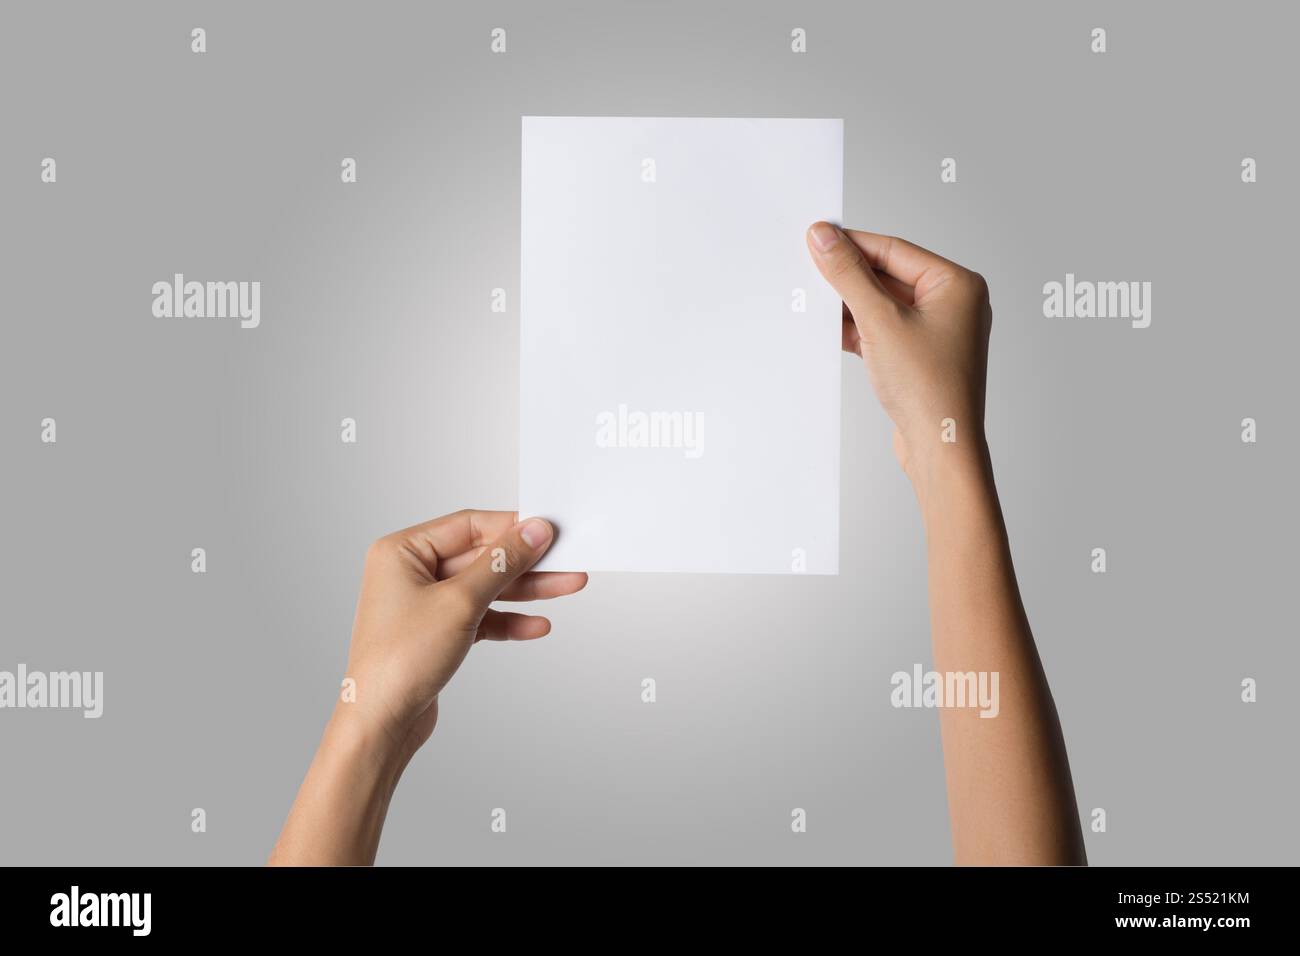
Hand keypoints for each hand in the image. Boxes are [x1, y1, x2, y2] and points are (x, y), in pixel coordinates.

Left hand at [340, 510, 587, 758]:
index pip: (468, 525)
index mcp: (402, 552)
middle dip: (526, 563)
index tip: (548, 531)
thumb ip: (501, 563)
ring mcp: (424, 604)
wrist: (381, 723)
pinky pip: (481, 616)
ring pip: (486, 587)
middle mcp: (410, 573)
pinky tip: (536, 624)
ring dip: (525, 590)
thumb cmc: (399, 661)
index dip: (511, 527)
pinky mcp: (438, 632)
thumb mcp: (460, 602)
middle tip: (566, 560)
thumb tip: (532, 532)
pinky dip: (508, 619)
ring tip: (566, 586)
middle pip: (481, 557)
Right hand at [806, 223, 991, 496]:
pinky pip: (882, 329)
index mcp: (957, 284)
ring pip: (882, 304)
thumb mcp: (880, 321)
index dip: (852, 243)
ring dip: (849, 305)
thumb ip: (849, 275)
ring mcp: (936, 332)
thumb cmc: (930, 388)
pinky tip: (829, 329)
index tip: (817, 236)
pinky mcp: (918, 356)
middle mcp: (952, 304)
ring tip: (815, 302)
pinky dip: (857, 328)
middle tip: (809, 267)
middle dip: (848, 277)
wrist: (939, 446)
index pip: (894, 250)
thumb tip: (824, 237)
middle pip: (887, 275)